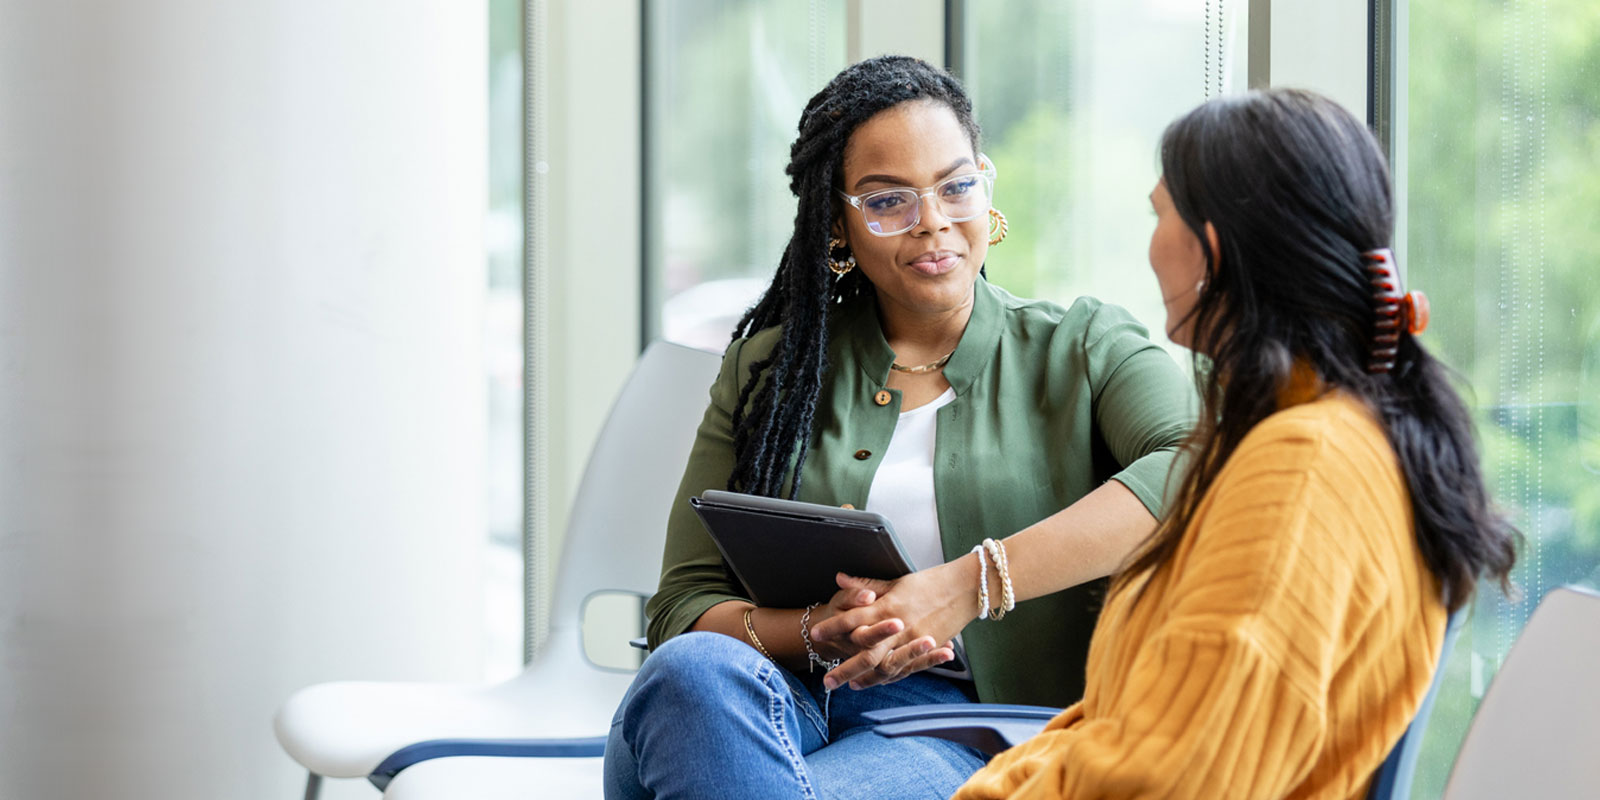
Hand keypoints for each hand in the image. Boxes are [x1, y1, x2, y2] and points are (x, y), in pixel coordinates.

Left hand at [808, 560, 981, 689]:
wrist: (965, 588)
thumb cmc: (930, 582)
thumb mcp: (895, 581)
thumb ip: (866, 585)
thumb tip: (839, 578)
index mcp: (888, 606)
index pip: (853, 619)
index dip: (832, 627)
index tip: (815, 635)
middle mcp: (899, 627)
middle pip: (865, 653)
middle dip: (844, 668)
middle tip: (826, 681)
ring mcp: (913, 641)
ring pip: (885, 666)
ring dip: (865, 679)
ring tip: (848, 686)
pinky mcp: (926, 649)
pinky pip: (905, 669)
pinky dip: (889, 678)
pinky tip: (876, 683)